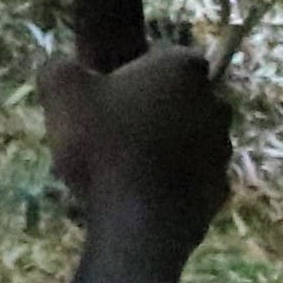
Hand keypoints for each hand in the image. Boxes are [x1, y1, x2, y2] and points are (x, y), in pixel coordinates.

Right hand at [39, 42, 232, 257]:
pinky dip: (172, 181)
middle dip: (151, 110)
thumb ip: (59, 68)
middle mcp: (215, 102)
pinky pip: (192, 176)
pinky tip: (142, 194)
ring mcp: (223, 148)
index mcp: (184, 68)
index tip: (107, 97)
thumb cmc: (103, 146)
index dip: (133, 75)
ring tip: (124, 167)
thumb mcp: (62, 93)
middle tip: (112, 133)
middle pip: (178, 98)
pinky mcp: (220, 188)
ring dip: (163, 146)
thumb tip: (60, 68)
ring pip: (188, 137)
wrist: (138, 224)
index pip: (163, 58)